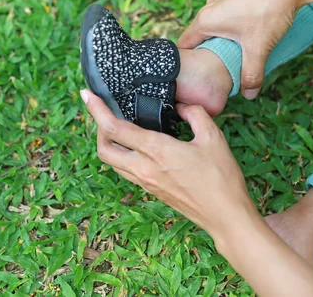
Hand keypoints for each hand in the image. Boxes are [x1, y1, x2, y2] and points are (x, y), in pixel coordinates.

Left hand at [81, 89, 253, 238]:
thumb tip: (181, 106)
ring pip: (112, 162)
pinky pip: (125, 171)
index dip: (97, 110)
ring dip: (108, 143)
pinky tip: (134, 146)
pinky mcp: (150, 190)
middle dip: (97, 128)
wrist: (225, 216)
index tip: (88, 95)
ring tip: (117, 126)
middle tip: (104, 112)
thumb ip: (195, 114)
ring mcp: (145, 182)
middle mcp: (144, 168)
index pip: (115, 128)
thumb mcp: (213, 137)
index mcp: (156, 151)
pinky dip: (121, 155)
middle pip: (103, 149)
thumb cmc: (221, 178)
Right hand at [178, 0, 302, 99]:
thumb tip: (249, 95)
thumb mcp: (258, 49)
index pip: (185, 46)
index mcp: (205, 20)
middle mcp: (209, 7)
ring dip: (220, 38)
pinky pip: (224, 14)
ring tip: (235, 51)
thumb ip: (251, 74)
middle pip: (199, 36)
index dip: (191, 62)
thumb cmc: (269, 12)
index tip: (199, 74)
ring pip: (213, 25)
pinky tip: (247, 33)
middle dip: (208, 52)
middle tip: (220, 67)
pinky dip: (230, 26)